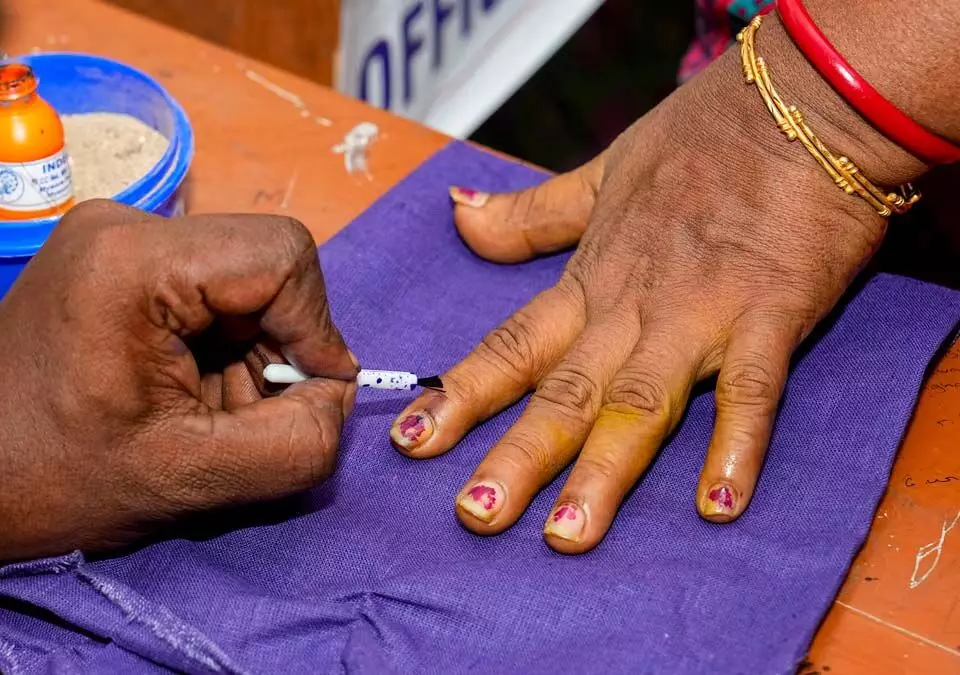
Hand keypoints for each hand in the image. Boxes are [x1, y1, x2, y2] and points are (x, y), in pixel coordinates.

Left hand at [0, 201, 357, 580]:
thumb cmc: (51, 481)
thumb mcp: (192, 479)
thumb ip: (296, 441)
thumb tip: (338, 393)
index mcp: (134, 263)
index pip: (282, 257)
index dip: (312, 331)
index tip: (295, 400)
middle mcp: (123, 223)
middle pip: (264, 261)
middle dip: (274, 346)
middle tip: (234, 414)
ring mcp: (112, 231)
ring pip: (240, 274)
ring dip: (246, 349)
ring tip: (198, 409)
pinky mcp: (110, 253)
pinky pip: (206, 283)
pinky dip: (216, 341)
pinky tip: (179, 388)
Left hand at [387, 25, 920, 551]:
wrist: (804, 104)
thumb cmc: (702, 137)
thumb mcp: (602, 172)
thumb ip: (531, 214)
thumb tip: (457, 214)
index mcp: (591, 281)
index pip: (510, 347)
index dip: (459, 397)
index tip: (410, 443)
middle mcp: (632, 308)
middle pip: (563, 392)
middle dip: (516, 455)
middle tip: (474, 515)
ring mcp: (699, 315)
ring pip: (638, 404)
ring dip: (602, 471)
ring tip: (567, 534)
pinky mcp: (770, 316)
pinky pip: (750, 391)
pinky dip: (735, 447)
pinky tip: (717, 507)